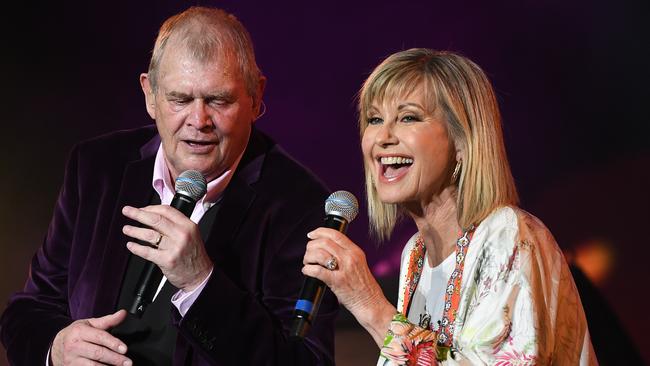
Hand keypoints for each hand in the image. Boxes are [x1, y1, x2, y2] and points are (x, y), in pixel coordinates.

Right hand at [51, 310, 130, 365]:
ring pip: (92, 365)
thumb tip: (123, 313)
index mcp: (79, 331)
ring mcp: (72, 359)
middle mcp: (74, 346)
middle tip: (127, 362)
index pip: (99, 337)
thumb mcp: (90, 324)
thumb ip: (108, 320)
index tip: (125, 349)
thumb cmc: (77, 333)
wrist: (56, 347)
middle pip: (98, 353)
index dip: (113, 343)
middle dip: (115, 358)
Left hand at [122, 205, 212, 290]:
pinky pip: (147, 252)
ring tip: (127, 229)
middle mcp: (182, 234)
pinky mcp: (167, 260)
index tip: (141, 209)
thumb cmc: (193, 256)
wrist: (200, 275)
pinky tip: (131, 245)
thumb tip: (154, 217)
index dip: (151, 208)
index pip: (167, 210)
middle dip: (138, 214)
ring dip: (135, 231)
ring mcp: (174, 247)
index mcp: (188, 225)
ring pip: (150, 235)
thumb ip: (176, 225)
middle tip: (127, 211)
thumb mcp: (191, 234)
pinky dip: (136, 248)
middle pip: (156, 219)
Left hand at [302, 228, 395, 344]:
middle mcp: (350, 258)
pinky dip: (308, 270)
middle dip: (311, 246)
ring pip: (319, 254)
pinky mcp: (337, 281)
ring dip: (308, 257)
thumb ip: (346, 255)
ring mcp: (344, 269)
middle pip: (324, 242)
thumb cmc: (364, 288)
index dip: (320, 232)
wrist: (371, 304)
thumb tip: (327, 250)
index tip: (312, 234)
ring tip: (308, 263)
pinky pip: (317, 271)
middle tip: (308, 253)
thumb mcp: (359, 264)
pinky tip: (307, 272)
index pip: (335, 234)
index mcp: (355, 252)